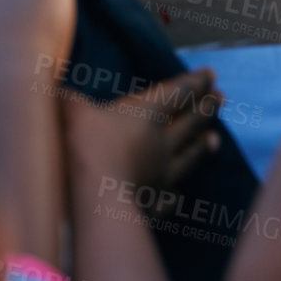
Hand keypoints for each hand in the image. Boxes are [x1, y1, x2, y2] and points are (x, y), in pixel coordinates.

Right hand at [65, 68, 221, 201]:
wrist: (95, 200)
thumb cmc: (85, 146)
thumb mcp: (73, 110)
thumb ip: (70, 98)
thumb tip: (58, 87)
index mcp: (147, 114)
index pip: (177, 93)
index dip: (194, 82)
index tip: (211, 75)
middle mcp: (161, 143)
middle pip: (190, 122)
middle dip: (206, 108)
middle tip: (222, 98)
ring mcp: (162, 175)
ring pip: (189, 157)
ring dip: (202, 146)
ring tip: (216, 139)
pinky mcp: (155, 205)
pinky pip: (170, 197)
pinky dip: (175, 194)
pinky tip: (178, 196)